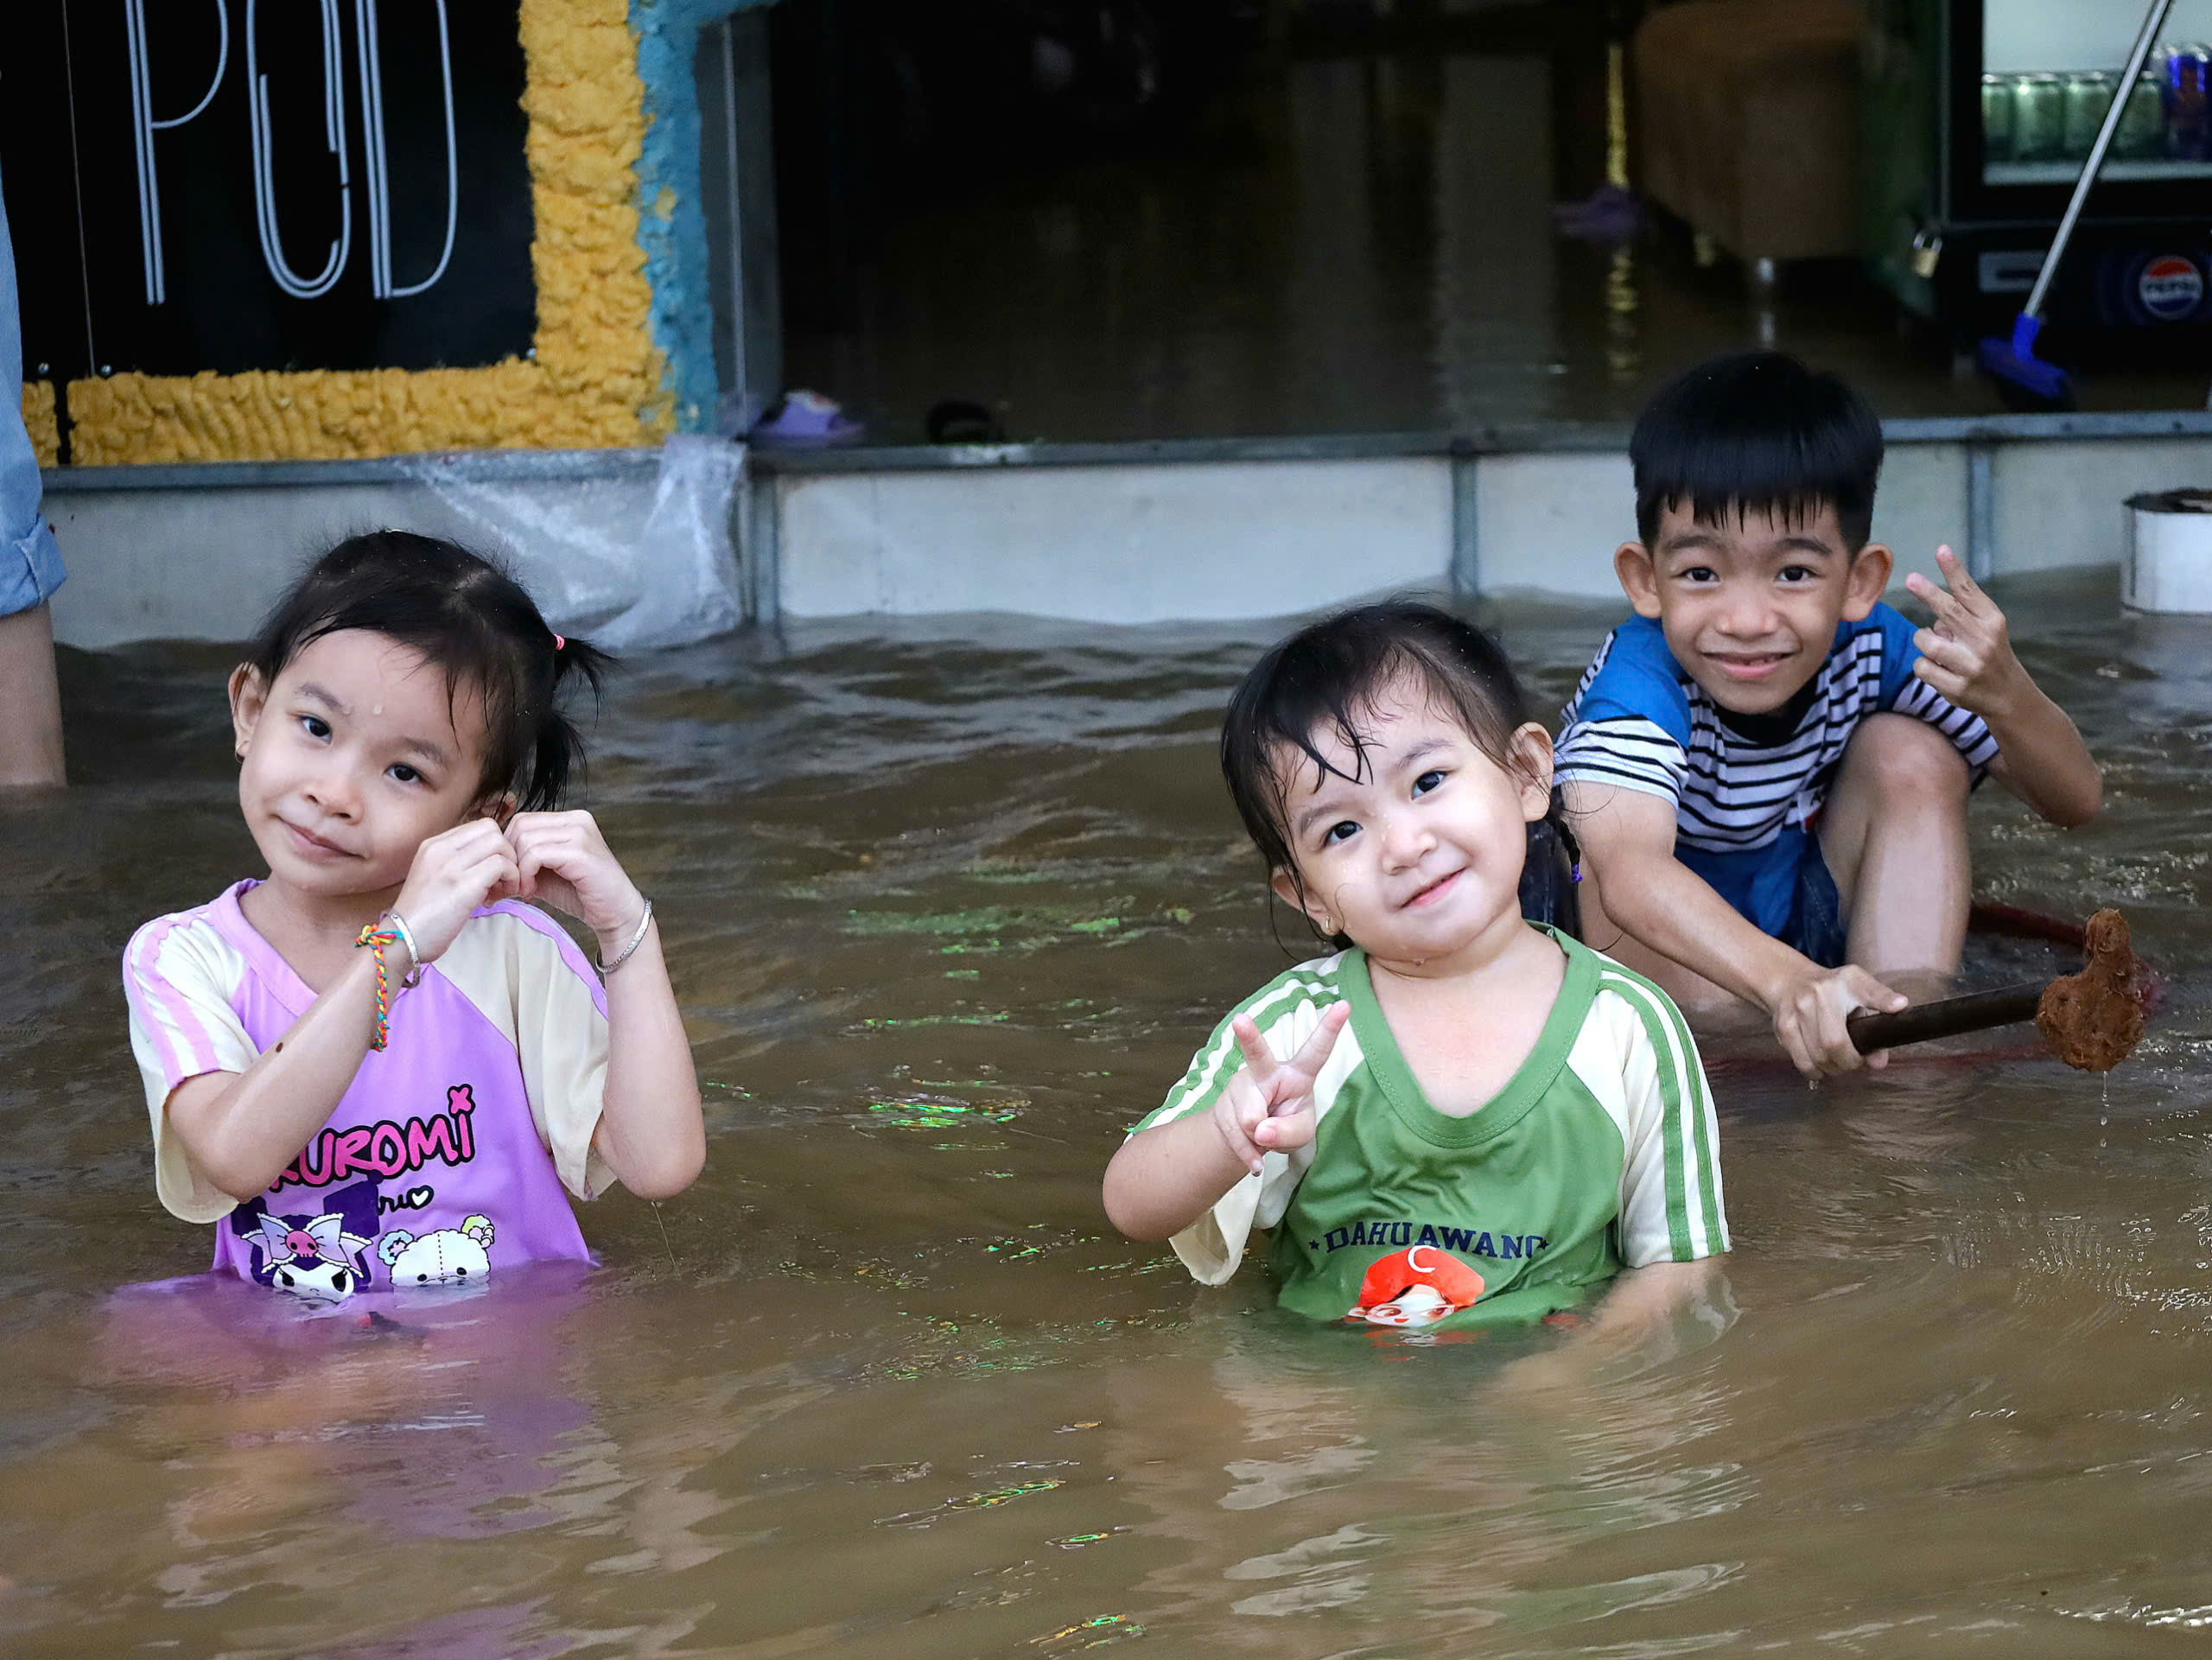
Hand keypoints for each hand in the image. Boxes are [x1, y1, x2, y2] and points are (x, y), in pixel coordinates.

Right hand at [393, 820, 520, 964]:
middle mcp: (440, 849)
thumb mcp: (434, 876)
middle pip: (493, 830)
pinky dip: (510, 880)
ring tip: (501, 890)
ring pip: (500, 845)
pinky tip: (496, 898)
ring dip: (511, 867)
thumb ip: (457, 862)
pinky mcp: (462, 885)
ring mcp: (450, 865)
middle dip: (507, 853)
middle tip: (502, 879)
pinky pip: (502, 866)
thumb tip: (493, 860)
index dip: (496, 847)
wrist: (402, 940)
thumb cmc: (422, 916)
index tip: (494, 871)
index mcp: (433, 845)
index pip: (480, 826)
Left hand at [502, 811, 645, 952]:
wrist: (616, 914)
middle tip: (512, 885)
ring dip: (517, 869)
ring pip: (526, 839)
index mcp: (570, 819)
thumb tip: (489, 864)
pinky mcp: (580, 852)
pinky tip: (531, 892)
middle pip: (520, 826)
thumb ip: (523, 862)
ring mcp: (580, 833)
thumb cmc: (583, 894)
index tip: (510, 876)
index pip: (522, 820)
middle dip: (509, 858)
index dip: (508, 848)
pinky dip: (526, 875)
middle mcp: (577, 820)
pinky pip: (536, 855)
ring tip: (523, 890)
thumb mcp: (546, 873)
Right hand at [1211, 1003, 1350, 1173]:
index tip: (1344, 1005)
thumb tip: (1260, 1130)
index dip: (1330, 1028)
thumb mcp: (1300, 1134)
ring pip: (1250, 1117)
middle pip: (1257, 1055)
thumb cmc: (1284, 1125)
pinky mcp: (1223, 1103)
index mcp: (1297, 1073)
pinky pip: (1235, 1135)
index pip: (1316, 1051)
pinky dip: (1246, 1153)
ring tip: (1264, 1135)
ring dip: (1258, 1139)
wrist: (1248, 1137)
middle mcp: (1266, 1072)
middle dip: (1248, 1036)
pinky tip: (1254, 1156)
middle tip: (1240, 1020)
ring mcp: (1241, 1085)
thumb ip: (1288, 1132)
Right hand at [1770, 963, 1906, 1077]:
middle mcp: (1816, 995)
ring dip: (1832, 1068)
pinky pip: (1802, 1062)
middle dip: (1849, 1061)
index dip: (1879, 1012)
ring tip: (1837, 1061)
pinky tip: (1821, 1064)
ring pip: (1818, 1057)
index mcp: (1844, 982)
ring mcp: (1796, 1012)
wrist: (1790, 981)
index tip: (1889, 1027)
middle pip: (1834, 1043)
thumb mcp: (1861, 987)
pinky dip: (1815, 1071)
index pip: (1869, 996)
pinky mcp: (1783, 1028)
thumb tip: (1879, 1059)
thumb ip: (1879, 1017)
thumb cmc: (1832, 988)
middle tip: (1854, 1060)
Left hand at [1904, 545, 2026, 718]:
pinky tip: (1940, 670)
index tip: (1941, 550)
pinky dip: (1924, 665)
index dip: (1953, 570)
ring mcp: (1970, 665)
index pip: (1969, 591)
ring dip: (1924, 641)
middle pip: (1948, 610)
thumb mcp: (1987, 629)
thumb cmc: (1990, 655)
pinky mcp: (1956, 687)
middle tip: (1911, 579)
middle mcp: (1984, 640)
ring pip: (1926, 641)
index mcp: (1992, 621)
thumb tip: (1930, 598)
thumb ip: (1963, 613)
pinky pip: (1921, 667)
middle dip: (1928, 593)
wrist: (2009, 697)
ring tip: (1937, 648)